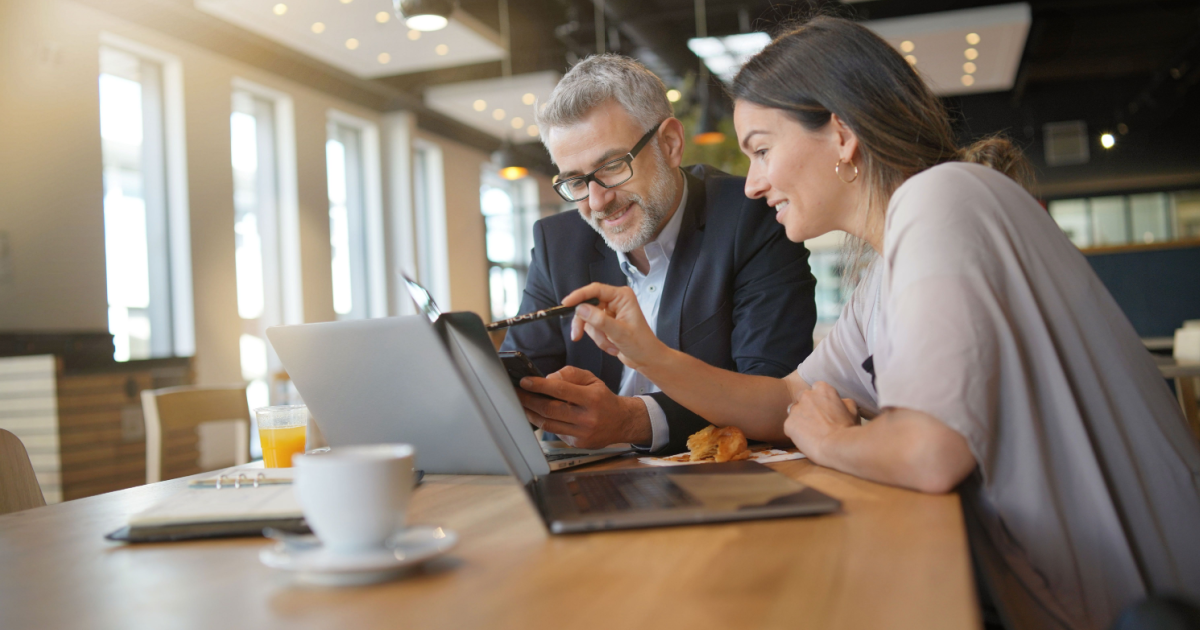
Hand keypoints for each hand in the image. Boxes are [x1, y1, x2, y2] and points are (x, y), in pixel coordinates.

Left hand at [515, 366, 651, 447]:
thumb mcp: (592, 379)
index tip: (525, 381)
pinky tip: (535, 415)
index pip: (561, 390)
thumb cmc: (602, 398)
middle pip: (550, 409)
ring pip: (548, 424)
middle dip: (529, 400)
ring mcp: (582, 434)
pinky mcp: (578, 443)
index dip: (540, 385)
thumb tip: (548, 379)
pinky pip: (555, 432)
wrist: (621, 422)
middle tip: (516, 393)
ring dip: (530, 413)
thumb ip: (570, 374)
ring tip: (521, 404)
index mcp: (592, 398)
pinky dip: (542, 422)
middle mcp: (587, 418)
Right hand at [562, 283, 664, 369]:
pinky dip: (599, 340)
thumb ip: (600, 320)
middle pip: (588, 306)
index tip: (565, 304)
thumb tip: (581, 309)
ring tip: (611, 345)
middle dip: (585, 323)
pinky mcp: (606, 323)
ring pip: (588, 319)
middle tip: (577, 335)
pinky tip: (612, 346)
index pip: (595, 290)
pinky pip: (592, 329)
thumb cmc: (641, 345)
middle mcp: (615, 301)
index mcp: (622, 296)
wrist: (647, 360)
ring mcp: (610, 312)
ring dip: (597, 336)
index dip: (579, 296)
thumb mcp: (619, 333)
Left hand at [783, 381, 858, 462]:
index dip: (820, 399)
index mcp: (823, 389)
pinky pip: (790, 427)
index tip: (824, 409)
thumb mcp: (852, 410)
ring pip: (795, 412)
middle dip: (808, 407)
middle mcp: (806, 396)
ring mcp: (795, 409)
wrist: (836, 446)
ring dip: (801, 419)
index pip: (817, 388)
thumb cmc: (847, 429)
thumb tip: (842, 402)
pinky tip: (806, 440)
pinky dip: (795, 433)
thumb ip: (844, 402)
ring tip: (811, 432)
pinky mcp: (788, 424)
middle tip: (817, 421)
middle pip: (803, 398)